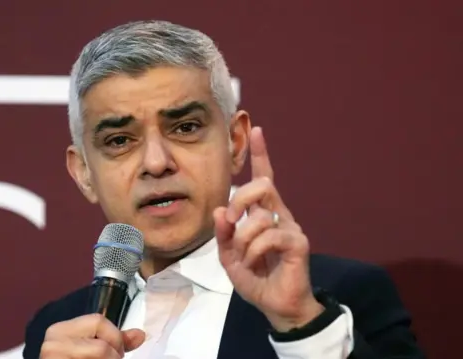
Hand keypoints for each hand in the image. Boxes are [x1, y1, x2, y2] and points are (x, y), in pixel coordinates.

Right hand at [40, 313, 145, 357]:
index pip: (99, 321)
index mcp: (59, 330)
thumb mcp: (90, 348)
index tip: (116, 351)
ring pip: (100, 357)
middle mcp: (52, 344)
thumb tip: (139, 335)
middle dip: (113, 356)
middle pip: (101, 347)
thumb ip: (114, 341)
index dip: (115, 337)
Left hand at [213, 127, 323, 331]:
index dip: (260, 154)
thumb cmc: (255, 278)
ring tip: (245, 258)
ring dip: (243, 239)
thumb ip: (223, 234)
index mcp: (264, 213)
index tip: (256, 129)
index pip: (263, 178)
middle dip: (239, 200)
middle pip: (261, 185)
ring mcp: (291, 226)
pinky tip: (255, 263)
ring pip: (261, 215)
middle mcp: (279, 214)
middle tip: (231, 221)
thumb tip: (220, 209)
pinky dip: (253, 251)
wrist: (275, 305)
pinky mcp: (298, 242)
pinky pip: (269, 236)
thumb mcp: (229, 256)